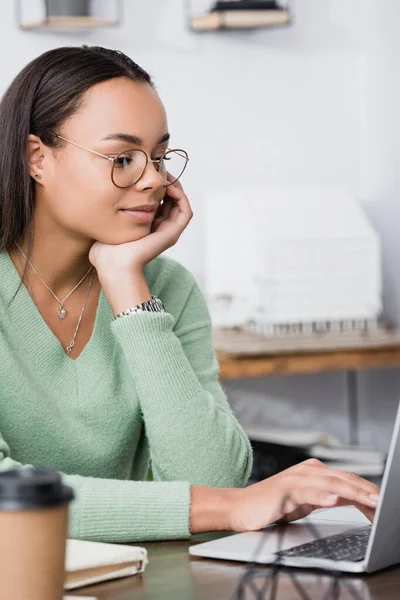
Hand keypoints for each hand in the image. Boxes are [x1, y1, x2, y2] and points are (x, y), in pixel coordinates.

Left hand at [89, 174, 192, 277]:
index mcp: (147, 227)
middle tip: (160, 169)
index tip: (148, 172)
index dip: (157, 185)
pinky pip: (185, 211)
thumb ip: (109, 211)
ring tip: (166, 175)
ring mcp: (168, 232)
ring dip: (176, 187)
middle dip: (168, 183)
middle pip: (171, 200)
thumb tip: (102, 195)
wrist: (113, 264)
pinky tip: (168, 186)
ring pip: (180, 204)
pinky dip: (181, 197)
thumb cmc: (105, 250)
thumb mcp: (108, 224)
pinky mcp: (172, 234)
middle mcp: (160, 229)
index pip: (158, 201)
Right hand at [228, 459, 379, 531]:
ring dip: (352, 492)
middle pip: (342, 478)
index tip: (382, 502)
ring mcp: (295, 479)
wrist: (240, 507)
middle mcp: (306, 471)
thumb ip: (326, 497)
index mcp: (313, 472)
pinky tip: (334, 500)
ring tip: (370, 500)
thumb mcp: (304, 502)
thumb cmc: (271, 505)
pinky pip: (306, 492)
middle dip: (366, 490)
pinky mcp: (283, 490)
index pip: (346, 479)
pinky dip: (321, 496)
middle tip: (383, 500)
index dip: (366, 489)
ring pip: (329, 483)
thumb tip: (352, 501)